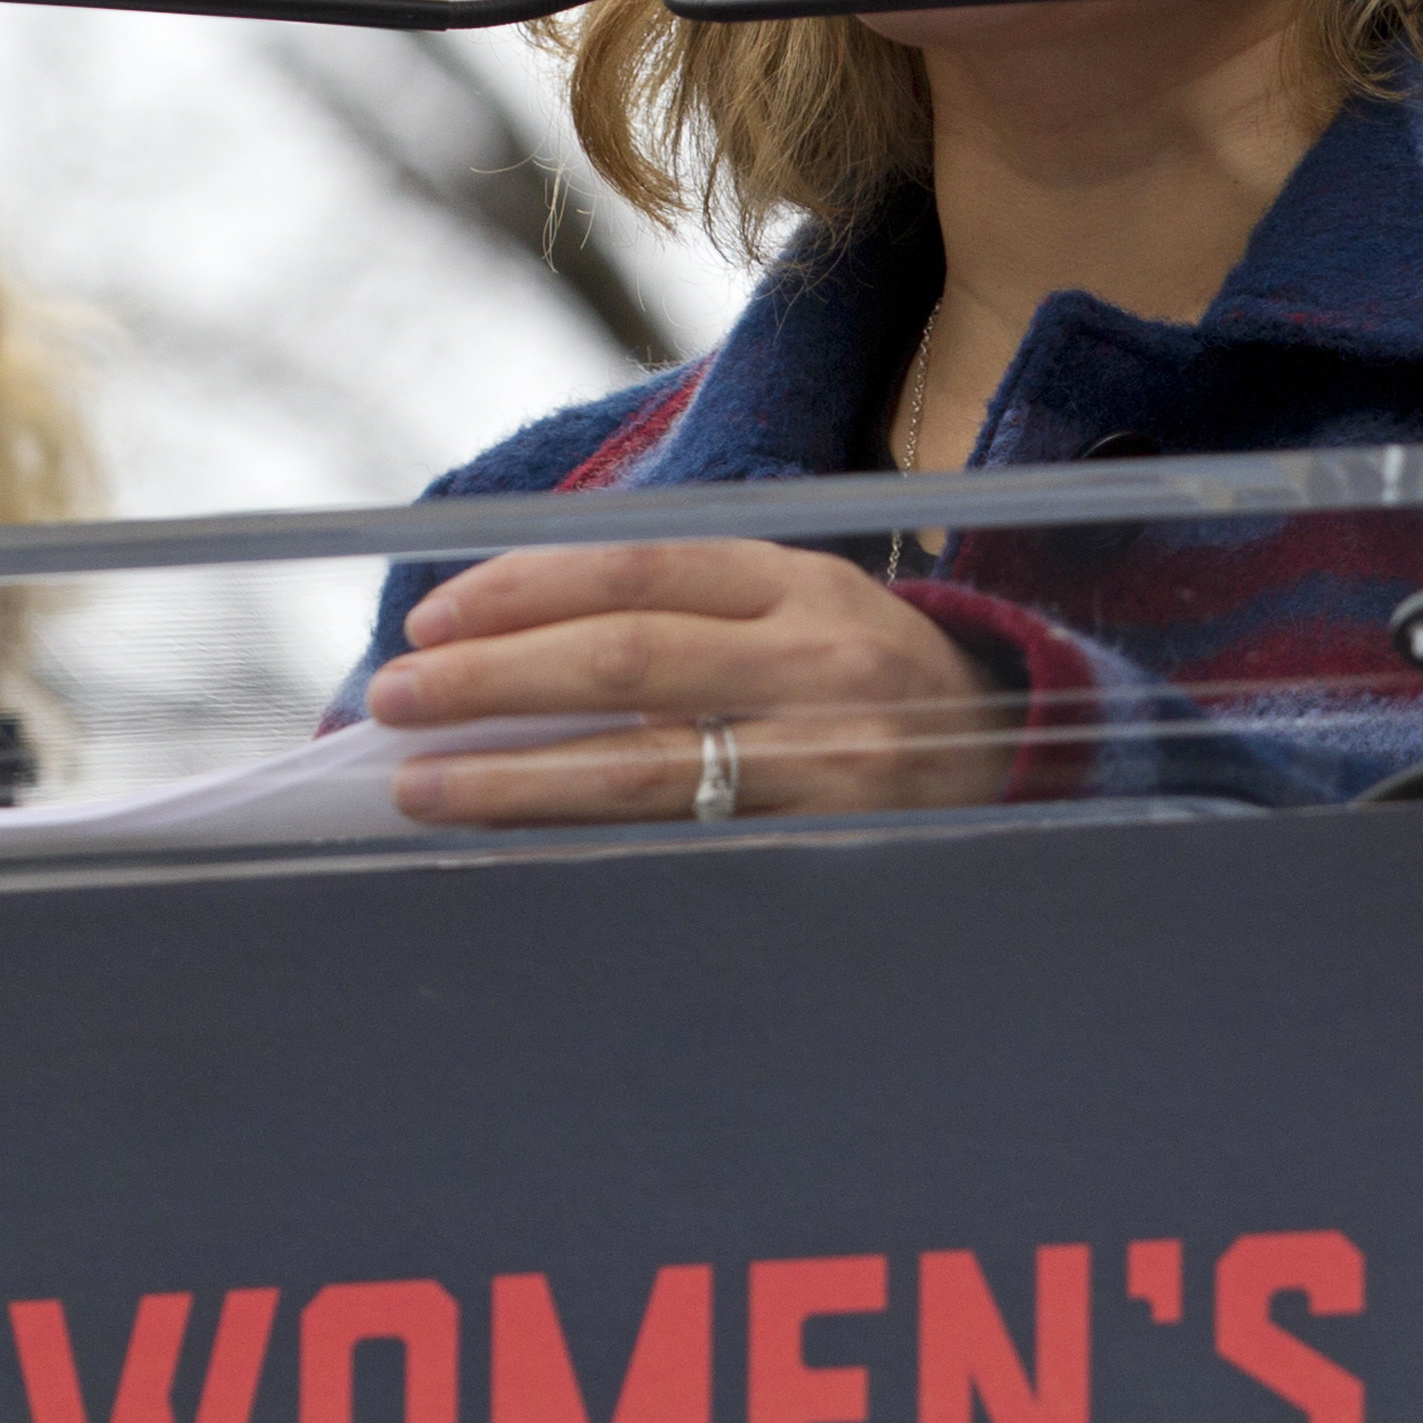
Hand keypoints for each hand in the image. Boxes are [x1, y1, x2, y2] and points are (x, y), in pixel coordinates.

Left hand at [364, 542, 1008, 825]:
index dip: (522, 592)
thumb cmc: (868, 687)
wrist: (1027, 768)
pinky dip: (588, 848)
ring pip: (645, 769)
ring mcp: (831, 765)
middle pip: (626, 662)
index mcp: (801, 583)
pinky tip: (515, 853)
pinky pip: (686, 850)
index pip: (638, 569)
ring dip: (515, 777)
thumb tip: (499, 637)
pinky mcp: (831, 851)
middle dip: (493, 680)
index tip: (432, 621)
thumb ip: (681, 611)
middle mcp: (821, 665)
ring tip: (422, 786)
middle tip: (396, 699)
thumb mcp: (800, 611)